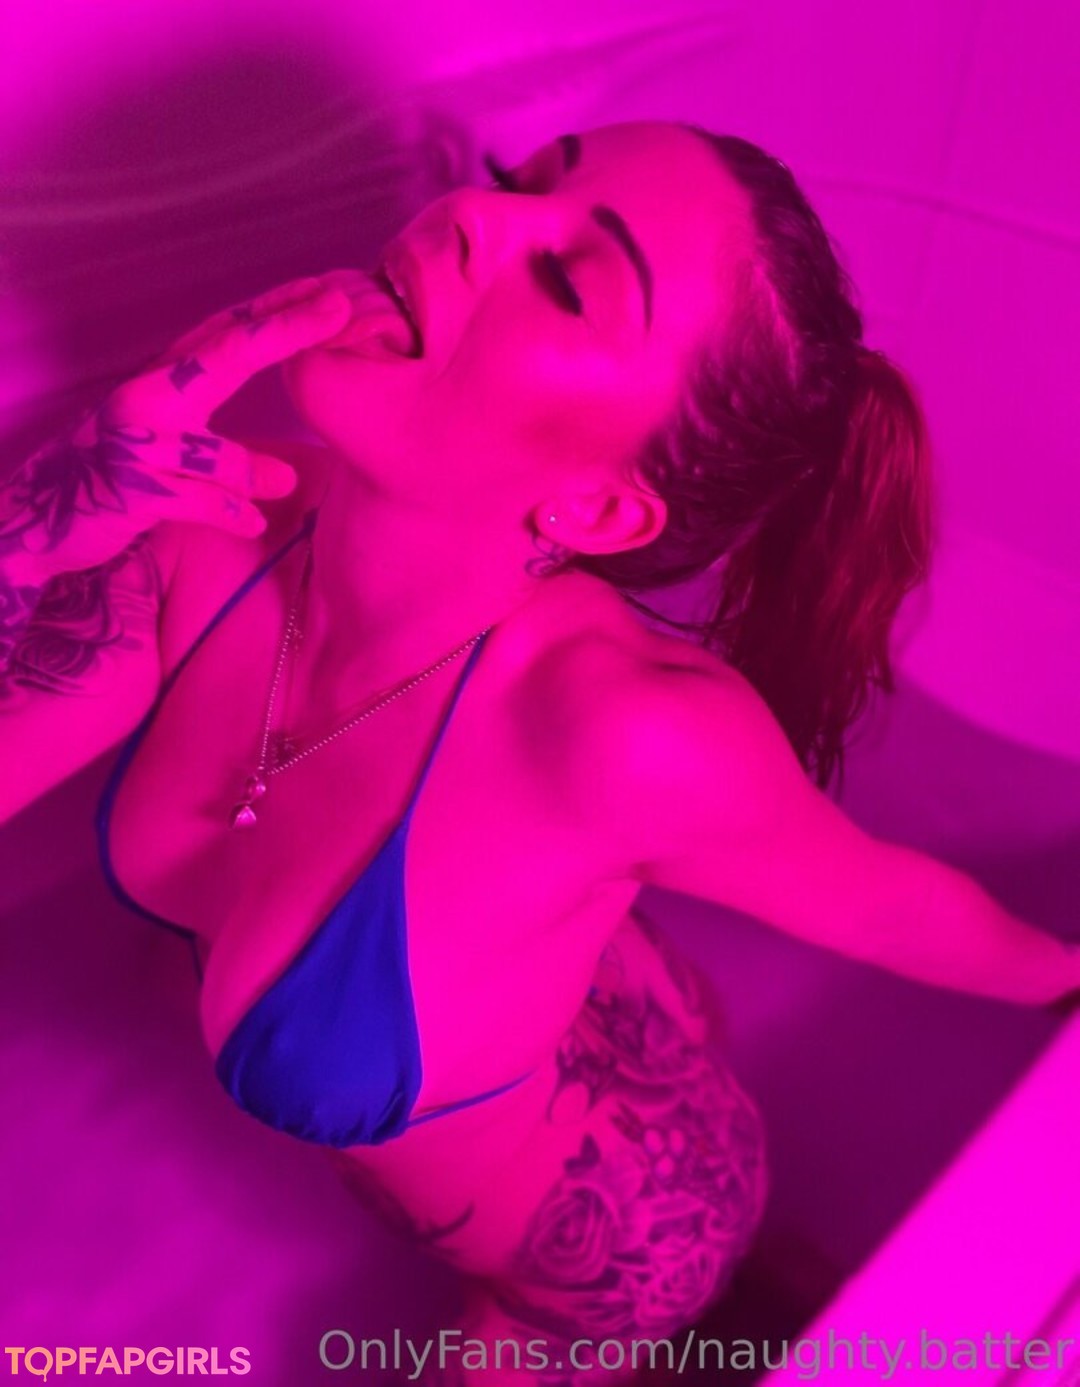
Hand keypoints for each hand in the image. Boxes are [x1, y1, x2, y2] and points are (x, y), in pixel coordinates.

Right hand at [0, 276, 352, 585]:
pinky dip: (231, 513)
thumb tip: (289, 473)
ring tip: (284, 482)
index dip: (276, 310)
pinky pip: (198, 501)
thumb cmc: (118, 478)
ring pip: (216, 448)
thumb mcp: (168, 449)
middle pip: (225, 355)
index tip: (327, 292)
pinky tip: (252, 522)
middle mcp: (147, 398)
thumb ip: (222, 448)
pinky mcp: (132, 491)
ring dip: (252, 469)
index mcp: (161, 379)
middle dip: (284, 331)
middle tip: (337, 309)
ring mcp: (138, 443)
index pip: (225, 333)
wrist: (40, 520)